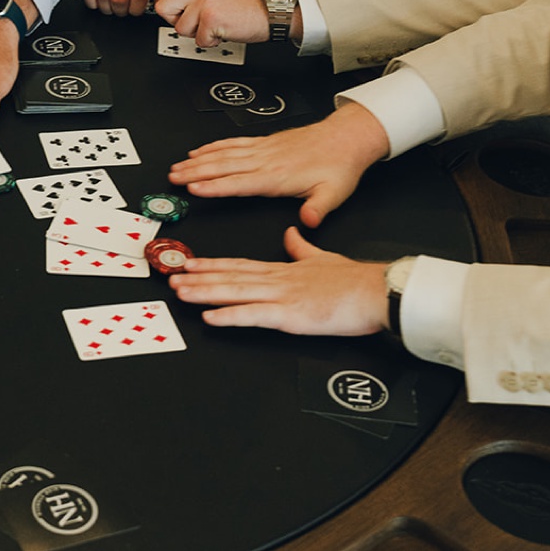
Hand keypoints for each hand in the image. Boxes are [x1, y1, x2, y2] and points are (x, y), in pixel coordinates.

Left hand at [153, 0, 279, 46]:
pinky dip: (210, 41)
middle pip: (163, 8)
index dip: (167, 2)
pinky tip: (221, 31)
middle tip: (196, 21)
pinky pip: (198, 40)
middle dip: (177, 21)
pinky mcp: (211, 18)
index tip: (178, 10)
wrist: (269, 12)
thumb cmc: (243, 4)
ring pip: (180, 28)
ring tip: (213, 25)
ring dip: (196, 33)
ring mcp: (204, 1)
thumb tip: (170, 4)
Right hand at [168, 102, 389, 226]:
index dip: (215, 186)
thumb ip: (318, 209)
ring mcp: (263, 150)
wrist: (345, 138)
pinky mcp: (264, 143)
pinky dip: (213, 147)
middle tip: (173, 178)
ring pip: (223, 154)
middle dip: (195, 172)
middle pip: (222, 166)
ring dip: (198, 160)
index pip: (239, 183)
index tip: (193, 189)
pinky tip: (200, 151)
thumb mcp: (334, 193)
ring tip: (177, 166)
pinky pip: (233, 144)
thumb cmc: (339, 166)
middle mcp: (266, 161)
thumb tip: (308, 224)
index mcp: (277, 176)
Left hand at [170, 227, 388, 335]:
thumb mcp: (323, 258)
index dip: (213, 264)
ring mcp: (283, 296)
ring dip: (205, 292)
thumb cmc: (356, 280)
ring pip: (235, 292)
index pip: (240, 265)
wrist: (377, 290)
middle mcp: (278, 280)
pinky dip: (231, 315)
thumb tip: (291, 234)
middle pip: (231, 277)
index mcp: (284, 270)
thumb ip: (302, 248)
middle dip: (199, 277)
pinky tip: (211, 317)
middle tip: (172, 275)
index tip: (191, 262)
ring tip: (181, 291)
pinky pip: (254, 315)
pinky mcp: (291, 314)